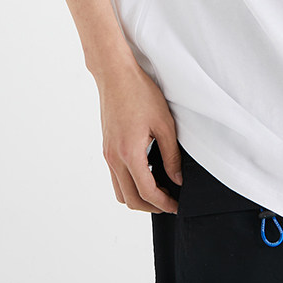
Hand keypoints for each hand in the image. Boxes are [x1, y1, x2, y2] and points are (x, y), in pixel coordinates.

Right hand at [96, 63, 182, 212]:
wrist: (115, 75)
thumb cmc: (139, 93)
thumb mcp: (164, 123)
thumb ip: (171, 155)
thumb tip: (176, 179)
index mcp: (129, 153)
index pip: (147, 192)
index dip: (164, 204)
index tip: (176, 206)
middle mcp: (114, 158)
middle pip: (130, 200)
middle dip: (151, 207)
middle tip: (169, 203)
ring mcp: (107, 154)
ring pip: (120, 191)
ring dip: (138, 197)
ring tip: (158, 190)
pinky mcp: (106, 148)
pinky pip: (115, 177)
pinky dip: (129, 184)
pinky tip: (145, 174)